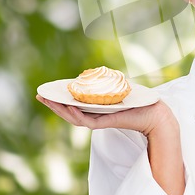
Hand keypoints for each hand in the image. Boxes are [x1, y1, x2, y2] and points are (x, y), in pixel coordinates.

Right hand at [36, 96, 176, 136]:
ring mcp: (99, 120)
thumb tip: (97, 71)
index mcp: (96, 109)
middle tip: (39, 96)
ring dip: (60, 110)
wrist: (154, 112)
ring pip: (74, 117)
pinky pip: (87, 121)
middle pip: (69, 112)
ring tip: (48, 101)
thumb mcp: (118, 88)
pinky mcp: (106, 123)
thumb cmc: (139, 101)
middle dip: (53, 104)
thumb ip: (107, 83)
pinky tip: (68, 107)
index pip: (73, 105)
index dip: (59, 100)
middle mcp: (95, 116)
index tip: (45, 93)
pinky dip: (76, 114)